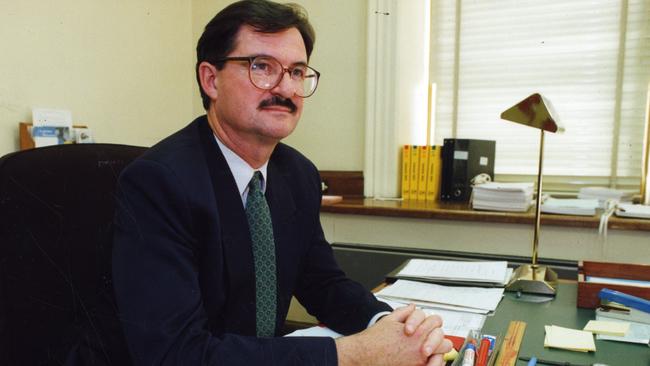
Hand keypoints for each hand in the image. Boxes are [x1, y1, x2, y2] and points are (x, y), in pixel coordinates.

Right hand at [335, 305, 451, 365]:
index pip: (436, 322)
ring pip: (441, 354)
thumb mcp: (389, 320)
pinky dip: (432, 361)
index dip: (431, 322)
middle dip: (438, 338)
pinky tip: (425, 359)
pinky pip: (432, 365)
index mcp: (416, 332)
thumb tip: (412, 307)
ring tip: (430, 350)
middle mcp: (420, 347)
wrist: (365, 355)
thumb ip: (404, 312)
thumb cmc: (374, 340)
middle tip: (431, 338)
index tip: (426, 325)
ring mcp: (419, 360)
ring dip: (438, 351)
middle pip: (443, 340)